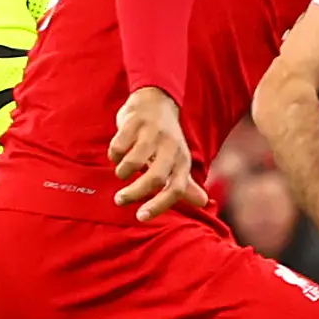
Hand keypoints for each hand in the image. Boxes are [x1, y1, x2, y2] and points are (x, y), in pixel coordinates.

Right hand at [110, 86, 208, 220]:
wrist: (156, 101)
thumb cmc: (165, 139)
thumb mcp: (178, 159)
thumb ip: (186, 184)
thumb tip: (203, 202)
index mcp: (182, 160)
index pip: (176, 189)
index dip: (159, 205)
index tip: (140, 217)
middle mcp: (170, 147)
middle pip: (155, 178)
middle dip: (135, 193)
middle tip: (120, 200)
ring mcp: (153, 133)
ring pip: (135, 161)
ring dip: (122, 172)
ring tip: (121, 173)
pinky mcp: (135, 122)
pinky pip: (119, 145)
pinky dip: (115, 154)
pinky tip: (117, 154)